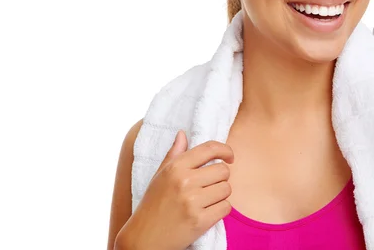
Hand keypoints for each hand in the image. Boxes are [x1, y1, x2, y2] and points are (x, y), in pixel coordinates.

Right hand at [117, 131, 233, 249]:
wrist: (144, 238)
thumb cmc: (153, 205)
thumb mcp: (159, 176)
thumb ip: (174, 154)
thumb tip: (183, 134)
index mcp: (175, 167)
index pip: (210, 148)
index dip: (225, 150)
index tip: (229, 157)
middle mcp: (185, 181)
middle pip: (223, 170)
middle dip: (220, 178)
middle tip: (209, 186)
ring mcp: (193, 202)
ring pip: (227, 189)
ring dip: (221, 195)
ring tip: (206, 201)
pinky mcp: (200, 221)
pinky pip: (226, 207)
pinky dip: (221, 210)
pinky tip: (208, 212)